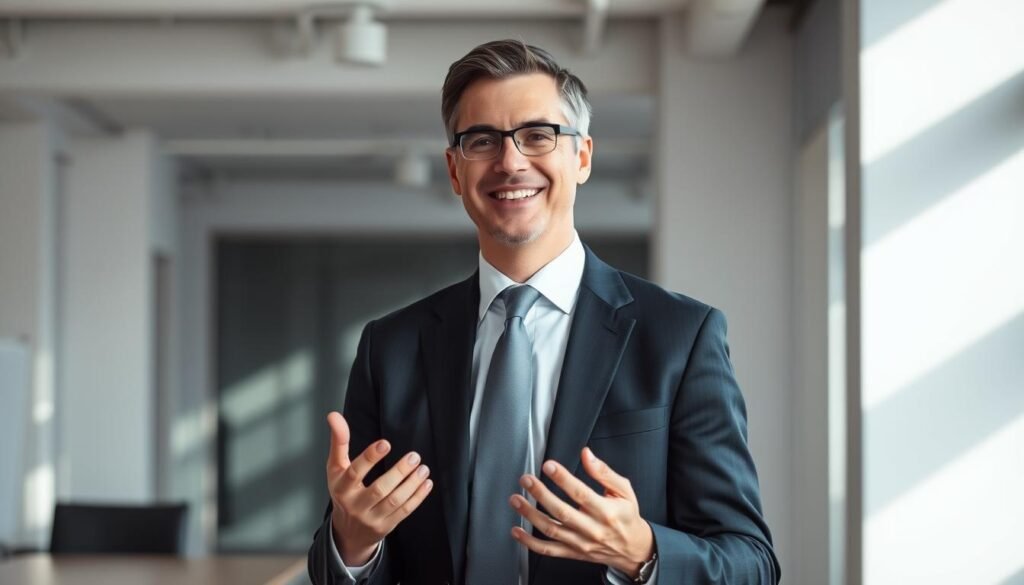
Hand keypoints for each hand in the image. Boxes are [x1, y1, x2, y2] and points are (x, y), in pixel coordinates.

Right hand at [326, 412, 433, 564]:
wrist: (347, 532)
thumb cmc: (343, 491)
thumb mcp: (336, 468)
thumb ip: (338, 442)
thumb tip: (334, 415)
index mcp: (341, 488)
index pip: (355, 472)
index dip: (370, 457)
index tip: (386, 443)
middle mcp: (355, 505)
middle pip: (379, 489)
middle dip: (398, 472)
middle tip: (414, 456)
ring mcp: (371, 518)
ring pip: (394, 501)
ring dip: (411, 484)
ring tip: (423, 468)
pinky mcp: (385, 526)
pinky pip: (404, 512)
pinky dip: (417, 498)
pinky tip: (426, 483)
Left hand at [509, 447, 654, 577]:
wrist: (633, 548)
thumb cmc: (627, 516)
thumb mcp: (624, 490)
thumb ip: (604, 472)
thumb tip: (587, 454)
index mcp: (607, 511)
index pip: (581, 493)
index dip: (563, 479)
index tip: (549, 466)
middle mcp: (593, 529)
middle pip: (562, 512)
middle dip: (541, 494)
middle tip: (527, 480)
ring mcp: (581, 543)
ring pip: (552, 530)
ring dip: (530, 515)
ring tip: (516, 500)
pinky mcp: (574, 553)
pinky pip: (549, 550)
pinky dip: (530, 542)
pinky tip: (517, 531)